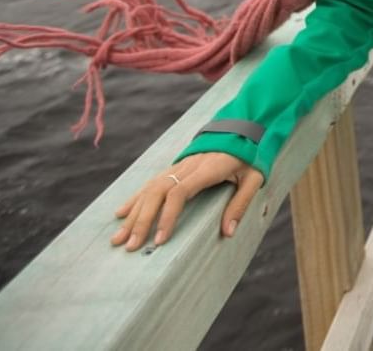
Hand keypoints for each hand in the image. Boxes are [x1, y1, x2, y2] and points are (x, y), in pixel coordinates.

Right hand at [110, 151, 262, 251]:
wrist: (245, 127)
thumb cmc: (251, 155)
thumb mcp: (254, 177)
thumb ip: (241, 203)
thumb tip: (227, 232)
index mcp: (208, 169)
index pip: (180, 192)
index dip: (168, 216)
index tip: (160, 240)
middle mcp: (188, 166)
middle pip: (158, 192)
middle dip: (142, 220)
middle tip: (131, 246)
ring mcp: (180, 165)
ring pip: (150, 188)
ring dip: (133, 214)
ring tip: (118, 238)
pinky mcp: (176, 166)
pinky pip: (151, 182)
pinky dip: (135, 198)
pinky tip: (121, 214)